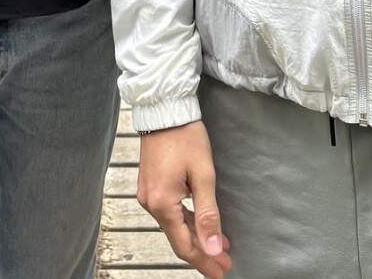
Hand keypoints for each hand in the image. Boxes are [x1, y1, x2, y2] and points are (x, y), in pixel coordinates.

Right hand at [138, 122, 231, 277]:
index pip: (184, 246)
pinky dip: (185, 221)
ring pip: (173, 225)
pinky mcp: (149, 184)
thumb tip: (212, 248)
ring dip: (195, 236)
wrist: (164, 109)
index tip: (222, 270)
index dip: (204, 261)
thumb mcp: (203, 175)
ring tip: (218, 243)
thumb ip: (208, 214)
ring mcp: (147, 193)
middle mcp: (150, 203)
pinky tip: (199, 222)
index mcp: (162, 204)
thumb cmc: (185, 136)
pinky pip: (168, 211)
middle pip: (178, 238)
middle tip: (224, 260)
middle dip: (202, 251)